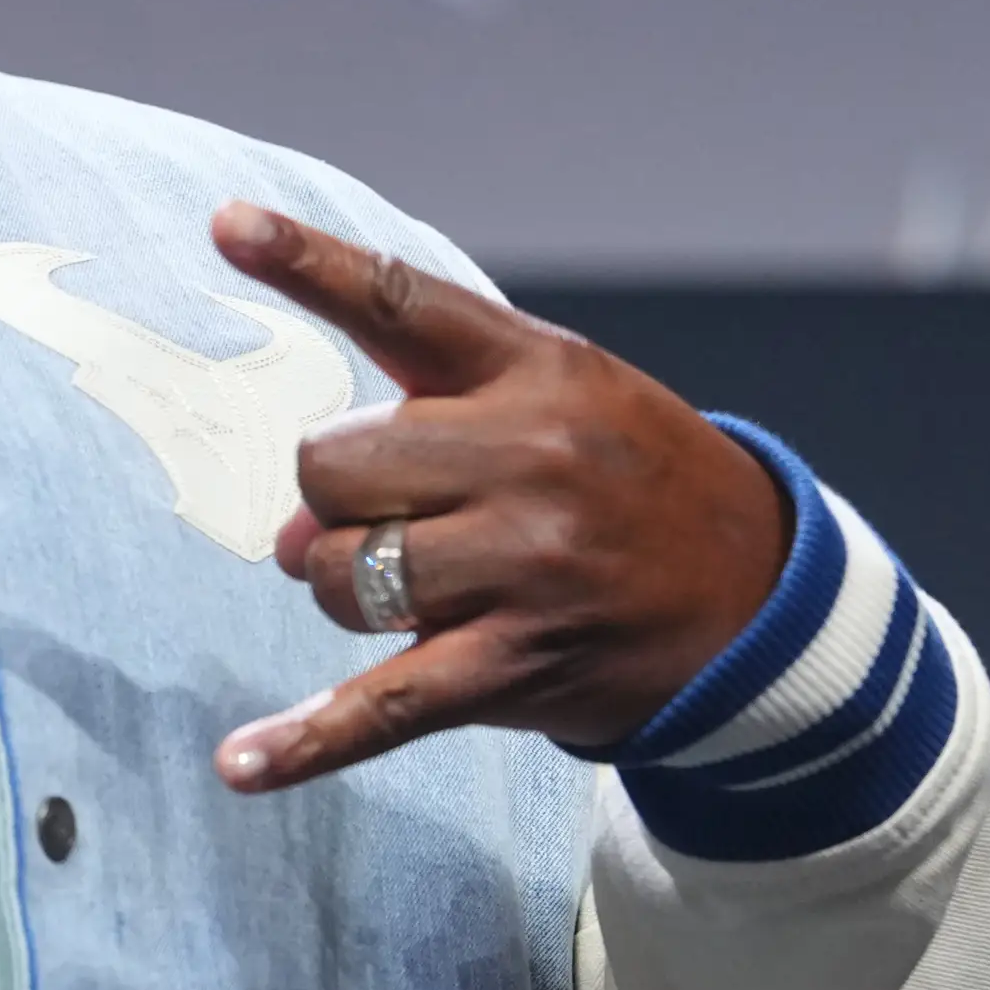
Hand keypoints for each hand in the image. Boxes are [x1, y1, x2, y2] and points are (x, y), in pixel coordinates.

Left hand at [200, 202, 790, 792]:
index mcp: (537, 371)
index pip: (402, 303)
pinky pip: (383, 705)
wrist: (762, 597)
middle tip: (396, 518)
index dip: (307, 263)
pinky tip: (243, 764)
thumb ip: (429, 424)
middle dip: (336, 501)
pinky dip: (307, 741)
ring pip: (342, 575)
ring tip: (420, 589)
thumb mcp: (568, 398)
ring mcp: (526, 567)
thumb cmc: (629, 484)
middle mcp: (532, 458)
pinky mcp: (518, 665)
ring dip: (350, 590)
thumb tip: (296, 532)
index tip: (227, 225)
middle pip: (330, 466)